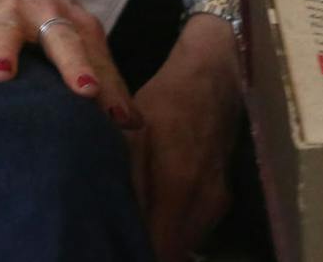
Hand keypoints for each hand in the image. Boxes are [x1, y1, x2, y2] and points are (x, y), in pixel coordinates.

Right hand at [0, 0, 138, 128]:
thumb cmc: (47, 5)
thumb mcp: (77, 29)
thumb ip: (101, 73)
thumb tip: (134, 124)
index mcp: (75, 22)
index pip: (99, 58)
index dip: (113, 89)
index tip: (126, 121)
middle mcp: (44, 15)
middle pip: (63, 41)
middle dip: (76, 65)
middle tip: (86, 91)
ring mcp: (5, 13)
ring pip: (6, 34)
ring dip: (5, 52)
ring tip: (1, 75)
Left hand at [129, 15, 242, 261]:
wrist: (214, 77)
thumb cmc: (166, 102)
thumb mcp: (131, 135)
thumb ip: (122, 183)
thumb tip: (102, 222)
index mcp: (178, 188)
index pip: (157, 251)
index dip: (130, 253)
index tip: (106, 250)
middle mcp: (203, 204)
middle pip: (170, 254)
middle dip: (140, 252)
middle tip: (109, 243)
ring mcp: (216, 204)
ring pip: (182, 246)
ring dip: (157, 245)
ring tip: (125, 230)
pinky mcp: (220, 199)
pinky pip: (192, 232)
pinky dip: (171, 233)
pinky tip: (150, 217)